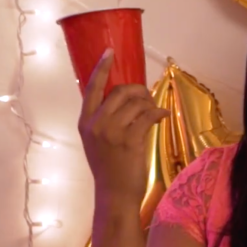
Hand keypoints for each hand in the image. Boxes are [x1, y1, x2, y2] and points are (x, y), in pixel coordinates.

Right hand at [77, 48, 167, 206]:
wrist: (114, 193)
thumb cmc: (110, 167)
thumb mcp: (98, 141)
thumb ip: (105, 120)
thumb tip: (128, 100)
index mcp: (85, 122)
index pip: (91, 88)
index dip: (101, 68)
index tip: (110, 52)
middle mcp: (96, 124)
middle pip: (120, 91)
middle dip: (138, 90)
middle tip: (147, 98)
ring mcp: (112, 132)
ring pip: (136, 102)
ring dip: (150, 104)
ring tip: (153, 112)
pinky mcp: (130, 140)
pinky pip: (148, 116)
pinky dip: (158, 113)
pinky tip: (161, 116)